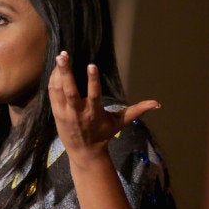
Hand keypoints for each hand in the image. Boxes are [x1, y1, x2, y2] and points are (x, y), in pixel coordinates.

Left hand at [48, 51, 159, 166]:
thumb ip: (136, 111)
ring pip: (58, 91)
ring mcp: (65, 113)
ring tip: (59, 58)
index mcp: (94, 113)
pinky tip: (55, 69)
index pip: (94, 95)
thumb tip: (156, 104)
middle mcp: (78, 112)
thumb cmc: (104, 134)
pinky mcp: (56, 113)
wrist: (84, 153)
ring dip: (57, 74)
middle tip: (63, 55)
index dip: (93, 80)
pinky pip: (52, 95)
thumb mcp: (120, 123)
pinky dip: (52, 81)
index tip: (91, 65)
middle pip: (70, 91)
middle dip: (66, 73)